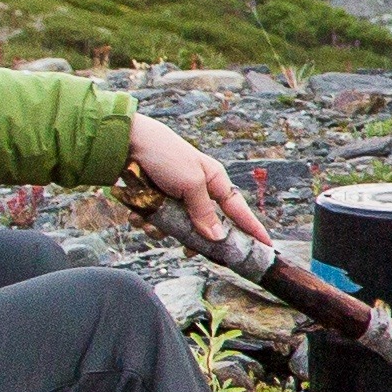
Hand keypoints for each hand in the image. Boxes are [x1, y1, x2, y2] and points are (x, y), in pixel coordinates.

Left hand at [128, 113, 266, 248]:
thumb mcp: (190, 183)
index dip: (252, 228)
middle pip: (206, 226)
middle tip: (188, 249)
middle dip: (192, 237)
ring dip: (163, 229)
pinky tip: (138, 216)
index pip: (239, 210)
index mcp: (215, 181)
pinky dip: (147, 222)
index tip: (265, 245)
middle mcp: (198, 190)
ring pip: (178, 227)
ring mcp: (176, 197)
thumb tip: (219, 236)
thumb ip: (204, 212)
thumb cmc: (165, 154)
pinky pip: (157, 222)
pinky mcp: (156, 200)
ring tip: (151, 222)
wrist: (126, 142)